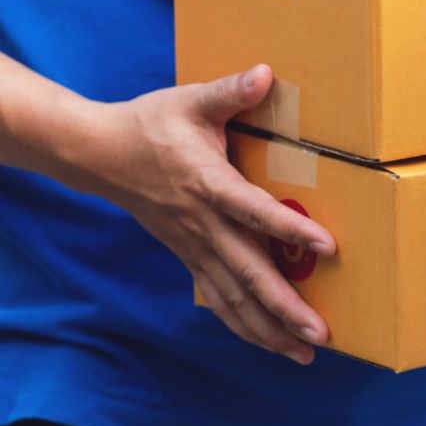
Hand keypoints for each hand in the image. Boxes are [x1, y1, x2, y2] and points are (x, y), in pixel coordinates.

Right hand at [68, 65, 334, 364]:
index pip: (254, 212)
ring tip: (305, 353)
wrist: (98, 154)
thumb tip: (264, 72)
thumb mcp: (191, 100)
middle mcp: (202, 225)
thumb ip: (230, 91)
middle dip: (285, 307)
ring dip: (269, 328)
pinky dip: (244, 324)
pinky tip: (270, 343)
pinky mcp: (189, 256)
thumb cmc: (151, 123)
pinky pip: (218, 298)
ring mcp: (194, 246)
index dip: (290, 230)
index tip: (327, 246)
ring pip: (233, 298)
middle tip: (321, 333)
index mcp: (208, 184)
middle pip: (247, 273)